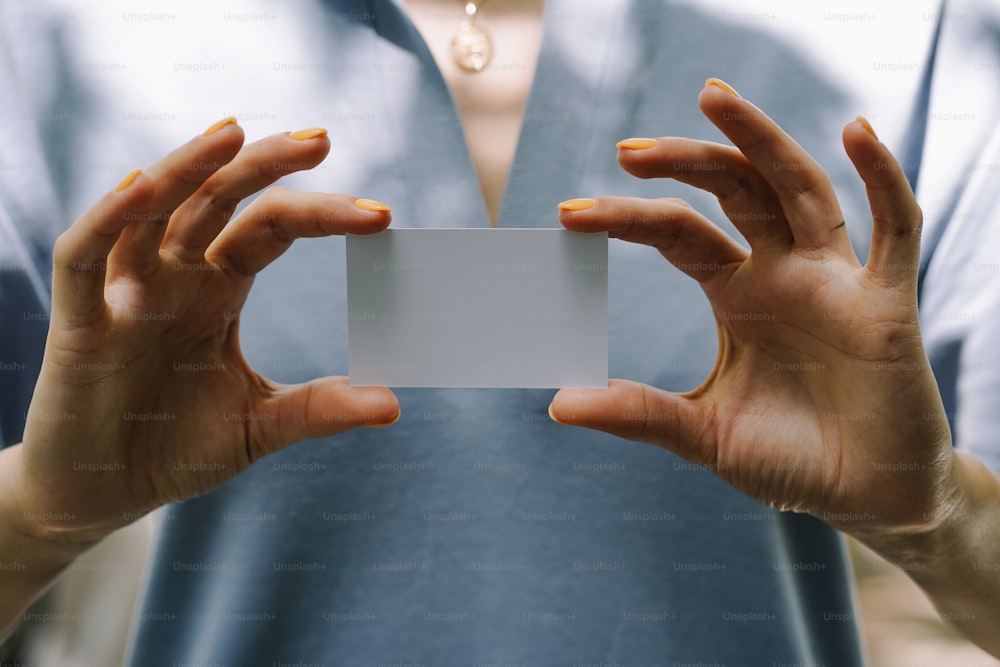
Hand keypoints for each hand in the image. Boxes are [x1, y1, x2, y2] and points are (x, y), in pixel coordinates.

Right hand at [14, 120, 398, 542]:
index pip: (272, 229)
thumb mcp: (259, 426)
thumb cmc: (176, 448)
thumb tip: (394, 405)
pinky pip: (84, 258)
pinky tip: (140, 188)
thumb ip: (320, 409)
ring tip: (234, 133)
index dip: (321, 214)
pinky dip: (108, 221)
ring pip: (152, 209)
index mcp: (220, 290)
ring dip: (188, 167)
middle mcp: (175, 277)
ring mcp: (127, 293)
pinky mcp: (80, 323)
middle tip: (322, 140)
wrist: (104, 493)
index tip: (381, 215)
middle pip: (220, 200)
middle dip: (266, 166)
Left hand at [551, 80, 956, 537]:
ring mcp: (833, 280)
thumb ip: (638, 412)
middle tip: (625, 151)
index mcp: (737, 293)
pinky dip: (882, 177)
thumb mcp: (702, 434)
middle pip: (733, 192)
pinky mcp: (885, 302)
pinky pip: (893, 227)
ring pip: (798, 188)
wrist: (864, 497)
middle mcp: (781, 273)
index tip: (567, 215)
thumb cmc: (789, 458)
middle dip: (684, 162)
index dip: (626, 219)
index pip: (677, 234)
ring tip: (713, 97)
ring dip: (759, 140)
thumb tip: (556, 403)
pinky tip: (855, 133)